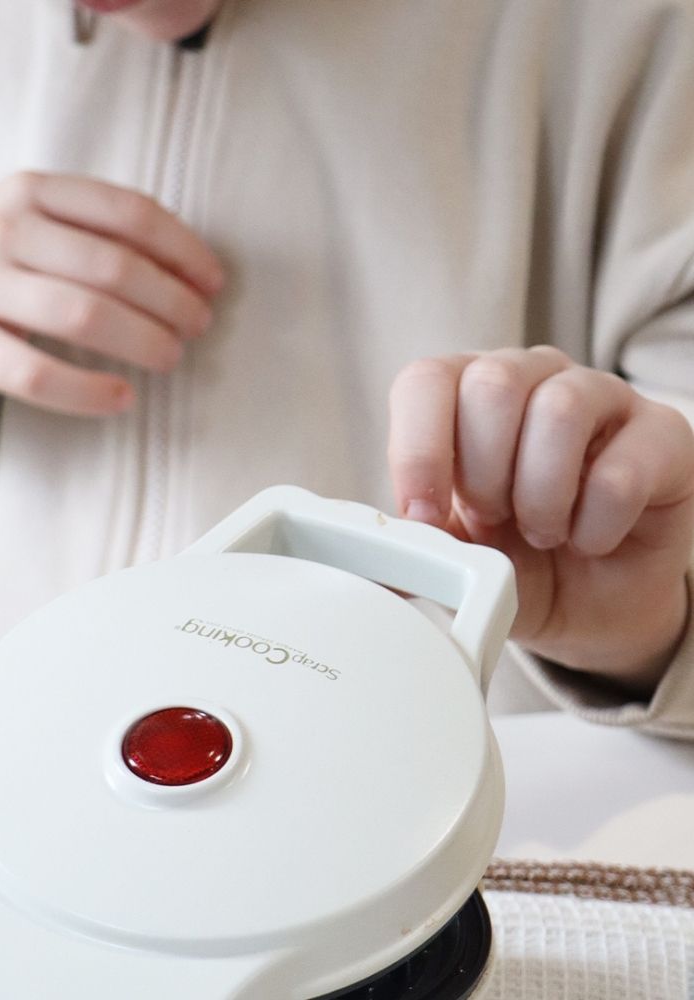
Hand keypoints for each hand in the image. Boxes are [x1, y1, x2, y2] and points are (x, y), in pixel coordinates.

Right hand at [0, 172, 224, 415]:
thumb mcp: (26, 220)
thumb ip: (92, 229)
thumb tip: (186, 268)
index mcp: (31, 189)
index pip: (128, 213)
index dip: (183, 250)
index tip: (214, 283)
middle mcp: (3, 229)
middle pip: (114, 267)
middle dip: (172, 301)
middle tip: (198, 328)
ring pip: (83, 315)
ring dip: (143, 341)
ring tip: (171, 359)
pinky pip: (36, 373)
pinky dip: (88, 390)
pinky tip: (121, 399)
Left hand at [388, 346, 693, 691]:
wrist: (587, 603)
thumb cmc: (513, 561)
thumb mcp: (452, 555)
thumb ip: (414, 544)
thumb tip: (372, 562)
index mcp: (465, 396)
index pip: (427, 380)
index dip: (419, 448)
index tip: (423, 513)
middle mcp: (531, 379)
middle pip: (493, 383)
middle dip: (485, 474)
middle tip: (497, 520)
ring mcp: (601, 397)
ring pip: (560, 408)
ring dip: (540, 495)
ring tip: (542, 532)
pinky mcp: (662, 434)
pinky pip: (623, 465)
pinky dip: (595, 522)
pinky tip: (589, 541)